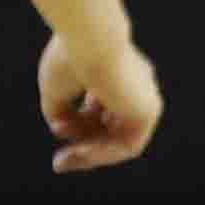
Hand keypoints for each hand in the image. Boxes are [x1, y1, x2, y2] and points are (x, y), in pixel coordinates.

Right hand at [43, 28, 161, 173]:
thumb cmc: (70, 59)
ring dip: (91, 154)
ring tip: (65, 158)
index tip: (55, 133)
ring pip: (120, 140)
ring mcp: (145, 98)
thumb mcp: (56, 88)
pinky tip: (81, 153)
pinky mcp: (148, 110)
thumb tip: (60, 128)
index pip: (102, 109)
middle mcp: (136, 86)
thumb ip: (59, 110)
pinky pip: (129, 145)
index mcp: (118, 73)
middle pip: (112, 127)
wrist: (89, 40)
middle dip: (83, 147)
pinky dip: (104, 153)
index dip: (78, 127)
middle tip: (58, 164)